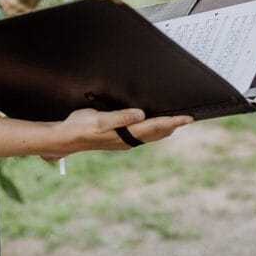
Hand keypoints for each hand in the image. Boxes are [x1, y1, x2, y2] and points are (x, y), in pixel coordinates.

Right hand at [53, 107, 192, 154]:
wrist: (66, 138)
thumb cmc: (82, 126)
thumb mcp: (100, 119)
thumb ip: (121, 117)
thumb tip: (142, 115)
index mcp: (126, 134)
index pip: (155, 127)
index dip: (172, 122)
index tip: (187, 118)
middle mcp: (128, 140)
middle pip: (156, 132)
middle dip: (173, 125)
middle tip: (188, 118)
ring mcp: (123, 141)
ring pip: (150, 135)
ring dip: (164, 129)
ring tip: (177, 122)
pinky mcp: (118, 138)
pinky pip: (142, 135)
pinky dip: (153, 129)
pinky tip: (153, 126)